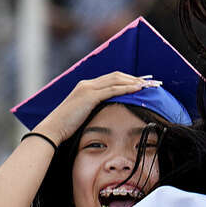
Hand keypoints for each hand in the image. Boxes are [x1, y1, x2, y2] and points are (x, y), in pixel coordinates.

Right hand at [33, 72, 160, 145]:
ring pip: (117, 80)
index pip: (112, 79)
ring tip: (150, 85)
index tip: (142, 84)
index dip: (128, 80)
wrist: (53, 129)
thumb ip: (95, 111)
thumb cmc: (66, 128)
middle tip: (152, 82)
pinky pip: (112, 89)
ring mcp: (88, 88)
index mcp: (86, 87)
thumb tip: (107, 116)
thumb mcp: (83, 116)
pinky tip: (139, 89)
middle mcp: (87, 84)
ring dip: (135, 82)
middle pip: (117, 76)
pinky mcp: (89, 96)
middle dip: (136, 78)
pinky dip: (127, 88)